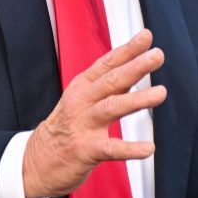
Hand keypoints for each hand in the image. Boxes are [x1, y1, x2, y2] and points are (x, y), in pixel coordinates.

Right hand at [22, 29, 166, 197]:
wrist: (37, 161)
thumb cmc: (67, 127)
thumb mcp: (84, 99)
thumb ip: (111, 84)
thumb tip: (139, 64)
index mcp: (83, 86)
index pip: (107, 64)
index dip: (127, 49)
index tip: (146, 36)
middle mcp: (82, 102)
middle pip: (111, 81)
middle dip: (135, 67)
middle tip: (157, 56)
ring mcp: (82, 125)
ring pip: (112, 107)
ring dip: (137, 100)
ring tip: (160, 93)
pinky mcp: (84, 150)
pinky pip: (110, 148)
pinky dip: (130, 148)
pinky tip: (148, 148)